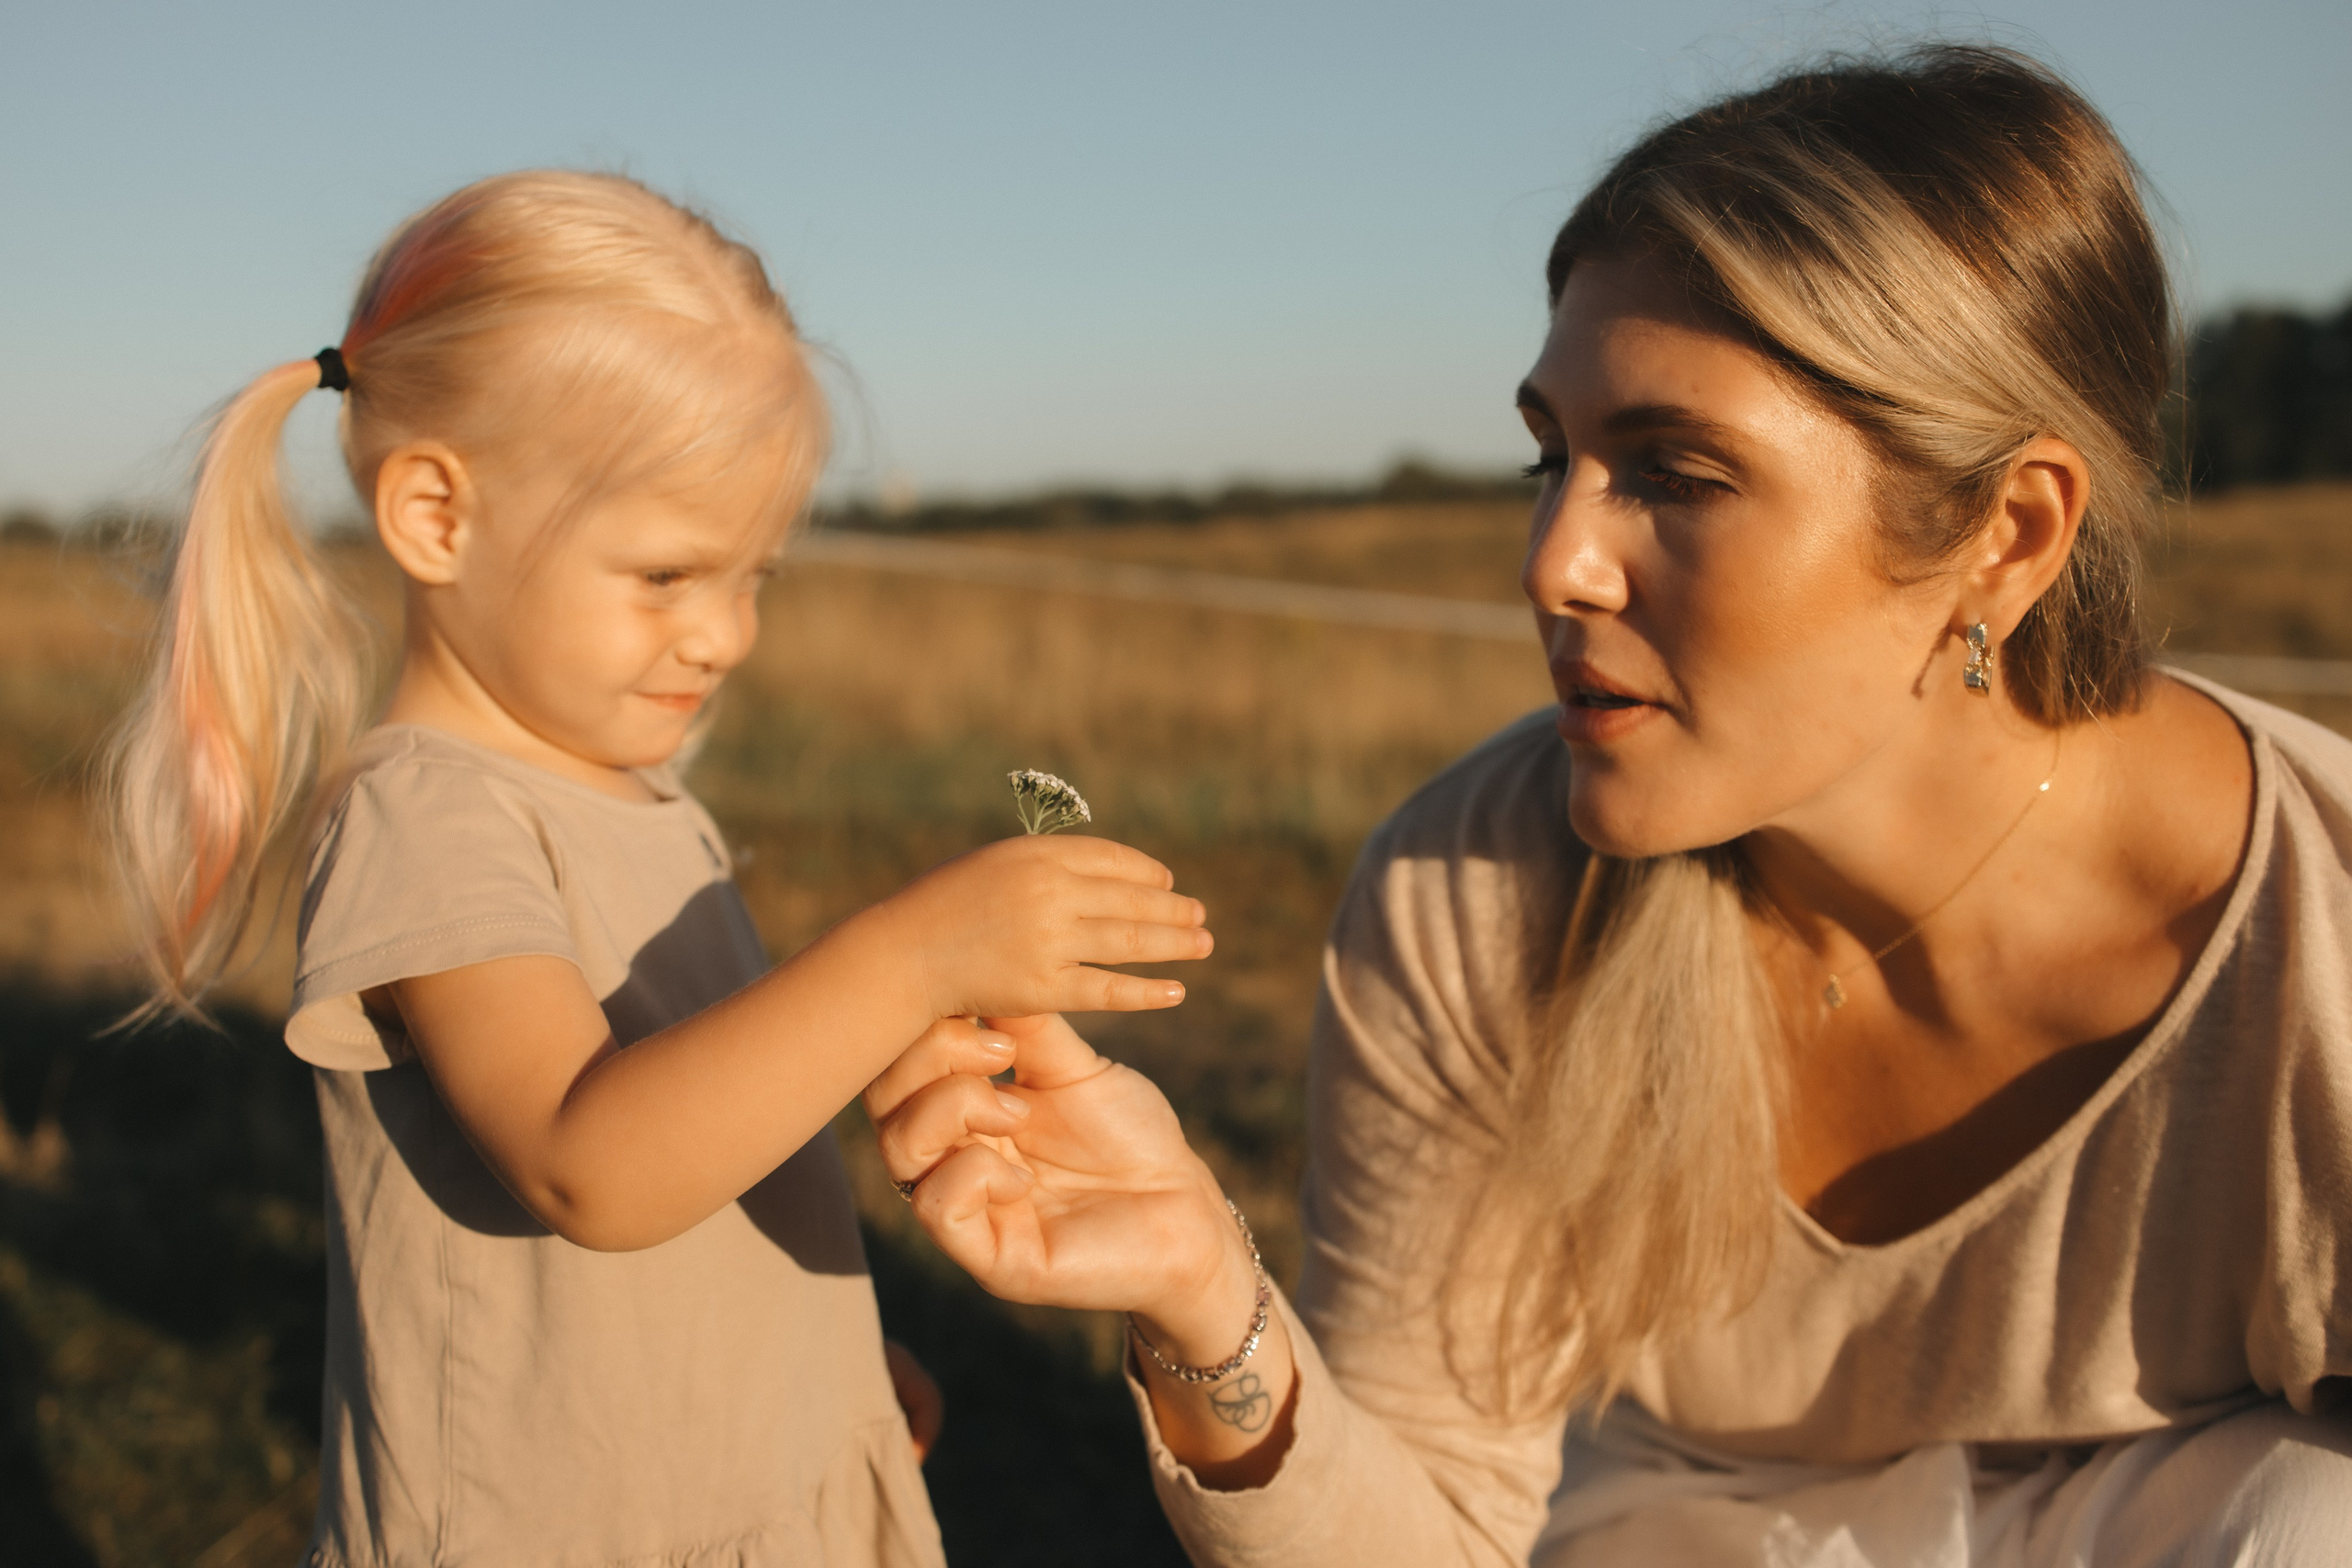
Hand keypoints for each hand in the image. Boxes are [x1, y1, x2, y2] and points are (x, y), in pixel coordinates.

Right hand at [866, 1013, 1298, 1486]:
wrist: (1186, 1209)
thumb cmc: (1130, 1138)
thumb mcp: (1072, 1067)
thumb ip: (1022, 1024)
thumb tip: (975, 956)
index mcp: (964, 1111)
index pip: (900, 1062)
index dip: (925, 1026)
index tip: (982, 1008)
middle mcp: (950, 1157)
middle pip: (882, 1099)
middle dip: (929, 1056)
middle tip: (1000, 1050)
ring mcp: (965, 1208)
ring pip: (898, 1149)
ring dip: (952, 1108)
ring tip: (1018, 1110)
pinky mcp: (989, 1257)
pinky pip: (936, 1207)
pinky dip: (975, 1174)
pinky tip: (1025, 1176)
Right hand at [870, 836, 1212, 1020]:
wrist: (903, 953)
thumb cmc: (943, 907)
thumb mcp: (994, 864)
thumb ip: (1045, 866)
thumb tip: (1099, 875)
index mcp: (1038, 853)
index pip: (1112, 859)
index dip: (1146, 872)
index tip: (1167, 883)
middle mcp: (1049, 891)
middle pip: (1132, 899)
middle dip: (1173, 909)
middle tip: (1201, 916)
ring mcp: (1049, 939)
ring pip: (1129, 941)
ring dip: (1174, 943)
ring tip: (1203, 945)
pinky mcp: (1043, 987)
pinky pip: (1108, 989)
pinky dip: (1146, 991)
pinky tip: (1176, 992)